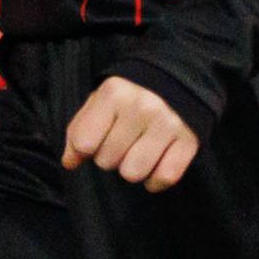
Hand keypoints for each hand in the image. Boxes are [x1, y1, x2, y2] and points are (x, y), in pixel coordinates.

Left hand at [63, 73, 199, 188]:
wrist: (179, 78)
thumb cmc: (130, 94)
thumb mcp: (100, 101)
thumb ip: (79, 130)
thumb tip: (69, 162)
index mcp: (114, 93)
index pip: (84, 143)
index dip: (86, 148)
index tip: (97, 138)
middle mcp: (141, 107)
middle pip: (107, 161)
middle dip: (110, 157)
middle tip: (122, 141)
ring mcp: (168, 124)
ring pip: (133, 173)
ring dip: (131, 169)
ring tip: (137, 151)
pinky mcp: (190, 140)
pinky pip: (164, 178)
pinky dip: (155, 179)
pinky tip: (154, 164)